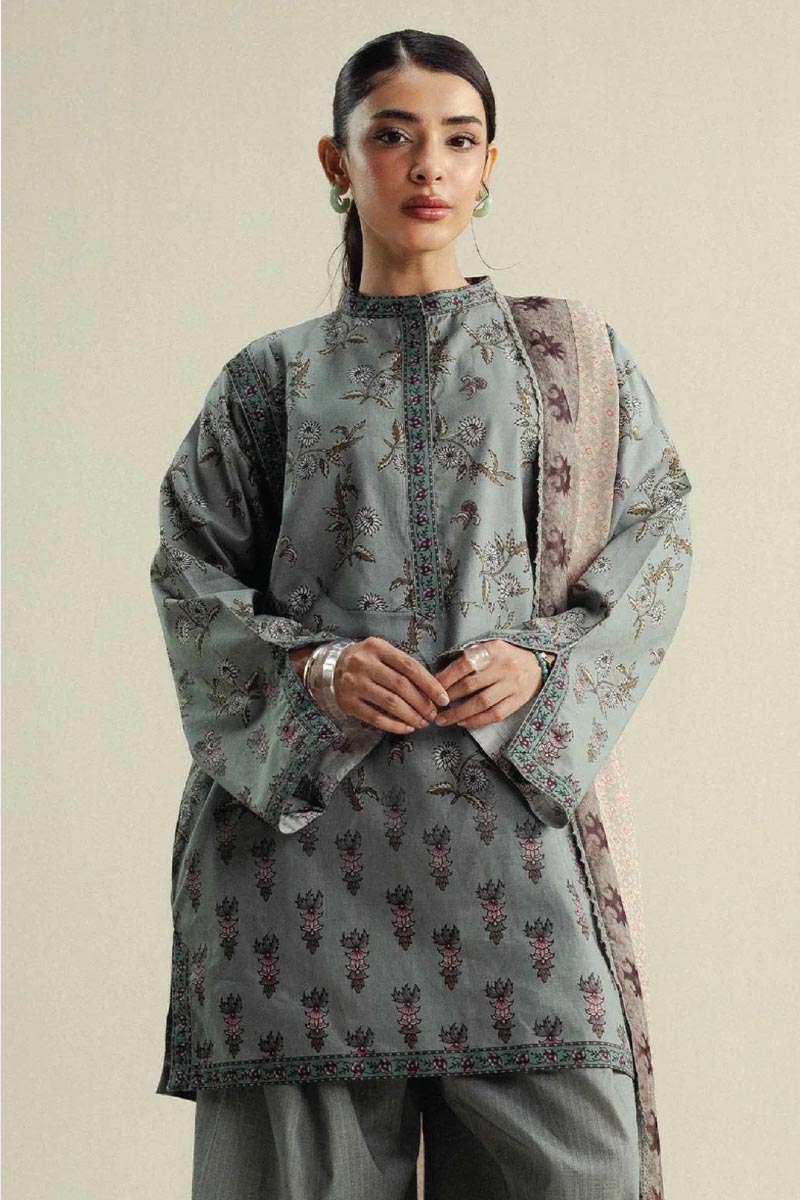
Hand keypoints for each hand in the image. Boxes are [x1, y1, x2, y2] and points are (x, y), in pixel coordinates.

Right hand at [304, 637, 450, 734]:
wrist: (330, 667)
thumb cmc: (366, 661)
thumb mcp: (382, 653)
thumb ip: (403, 666)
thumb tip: (433, 690)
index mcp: (377, 647)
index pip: (410, 666)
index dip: (430, 684)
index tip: (443, 699)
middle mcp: (363, 663)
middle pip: (401, 686)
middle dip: (422, 703)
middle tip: (433, 714)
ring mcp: (353, 683)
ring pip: (390, 703)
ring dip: (411, 716)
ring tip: (422, 722)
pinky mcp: (347, 702)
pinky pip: (375, 718)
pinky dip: (394, 725)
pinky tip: (406, 728)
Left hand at [430, 639, 551, 728]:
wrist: (540, 662)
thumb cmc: (507, 655)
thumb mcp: (490, 648)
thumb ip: (470, 657)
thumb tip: (440, 676)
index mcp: (494, 650)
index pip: (464, 664)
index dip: (446, 677)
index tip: (432, 688)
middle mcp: (504, 667)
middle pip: (471, 685)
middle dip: (448, 697)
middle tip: (432, 706)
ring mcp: (513, 685)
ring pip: (482, 703)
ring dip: (459, 713)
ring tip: (443, 719)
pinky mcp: (519, 700)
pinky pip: (495, 714)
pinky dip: (477, 720)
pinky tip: (463, 722)